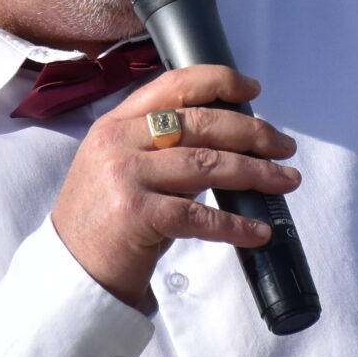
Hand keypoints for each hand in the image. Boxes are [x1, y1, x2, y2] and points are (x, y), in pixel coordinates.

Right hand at [51, 65, 300, 310]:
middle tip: (285, 147)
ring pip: (209, 164)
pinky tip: (259, 230)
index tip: (252, 89)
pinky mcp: (136, 215)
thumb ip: (163, 149)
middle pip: (201, 123)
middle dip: (253, 132)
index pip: (174, 86)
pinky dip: (237, 225)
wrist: (72, 275)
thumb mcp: (123, 170)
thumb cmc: (105, 224)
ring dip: (257, 173)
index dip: (219, 81)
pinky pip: (201, 215)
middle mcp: (118, 143)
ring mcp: (125, 177)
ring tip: (286, 181)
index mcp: (115, 124)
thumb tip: (228, 142)